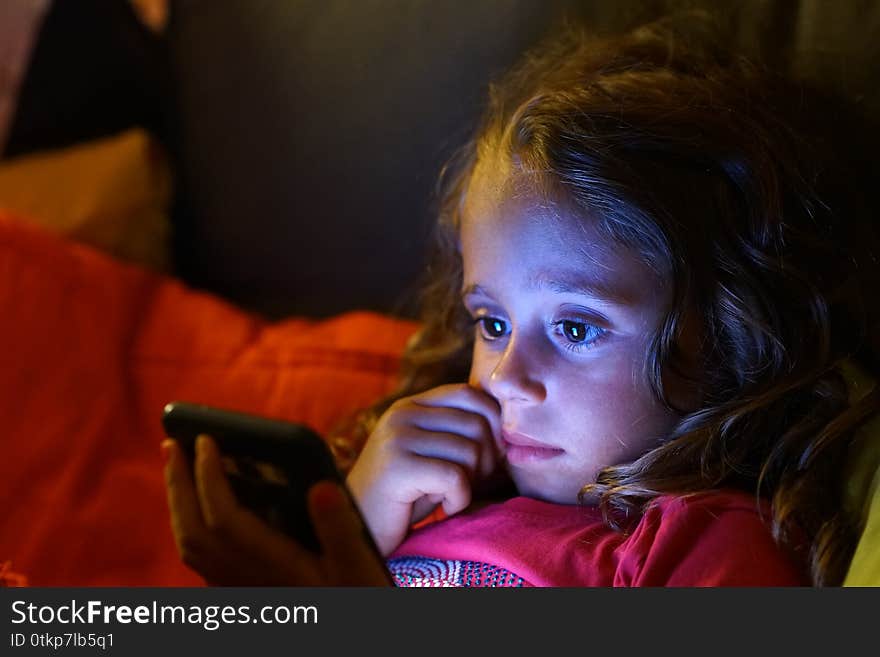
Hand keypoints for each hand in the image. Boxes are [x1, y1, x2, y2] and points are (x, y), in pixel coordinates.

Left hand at [163, 435, 389, 585]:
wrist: (342, 636)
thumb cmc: (355, 598)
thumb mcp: (357, 566)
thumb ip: (339, 529)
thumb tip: (321, 487)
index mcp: (272, 566)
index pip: (223, 519)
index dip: (209, 478)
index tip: (205, 441)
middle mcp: (244, 580)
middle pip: (193, 531)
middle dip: (179, 485)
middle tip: (172, 444)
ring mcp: (237, 589)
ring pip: (191, 547)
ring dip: (180, 503)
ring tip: (178, 469)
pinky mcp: (240, 593)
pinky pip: (200, 558)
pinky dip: (190, 525)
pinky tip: (199, 510)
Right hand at [346, 383, 501, 555]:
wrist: (360, 530)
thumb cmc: (405, 497)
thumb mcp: (433, 454)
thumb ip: (460, 433)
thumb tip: (509, 429)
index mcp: (412, 405)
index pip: (470, 393)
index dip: (492, 424)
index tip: (487, 457)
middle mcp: (402, 414)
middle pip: (477, 424)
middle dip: (485, 461)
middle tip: (467, 485)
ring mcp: (397, 438)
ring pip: (470, 452)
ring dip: (470, 484)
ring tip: (449, 497)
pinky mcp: (397, 467)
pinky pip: (455, 478)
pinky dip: (459, 500)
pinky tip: (444, 508)